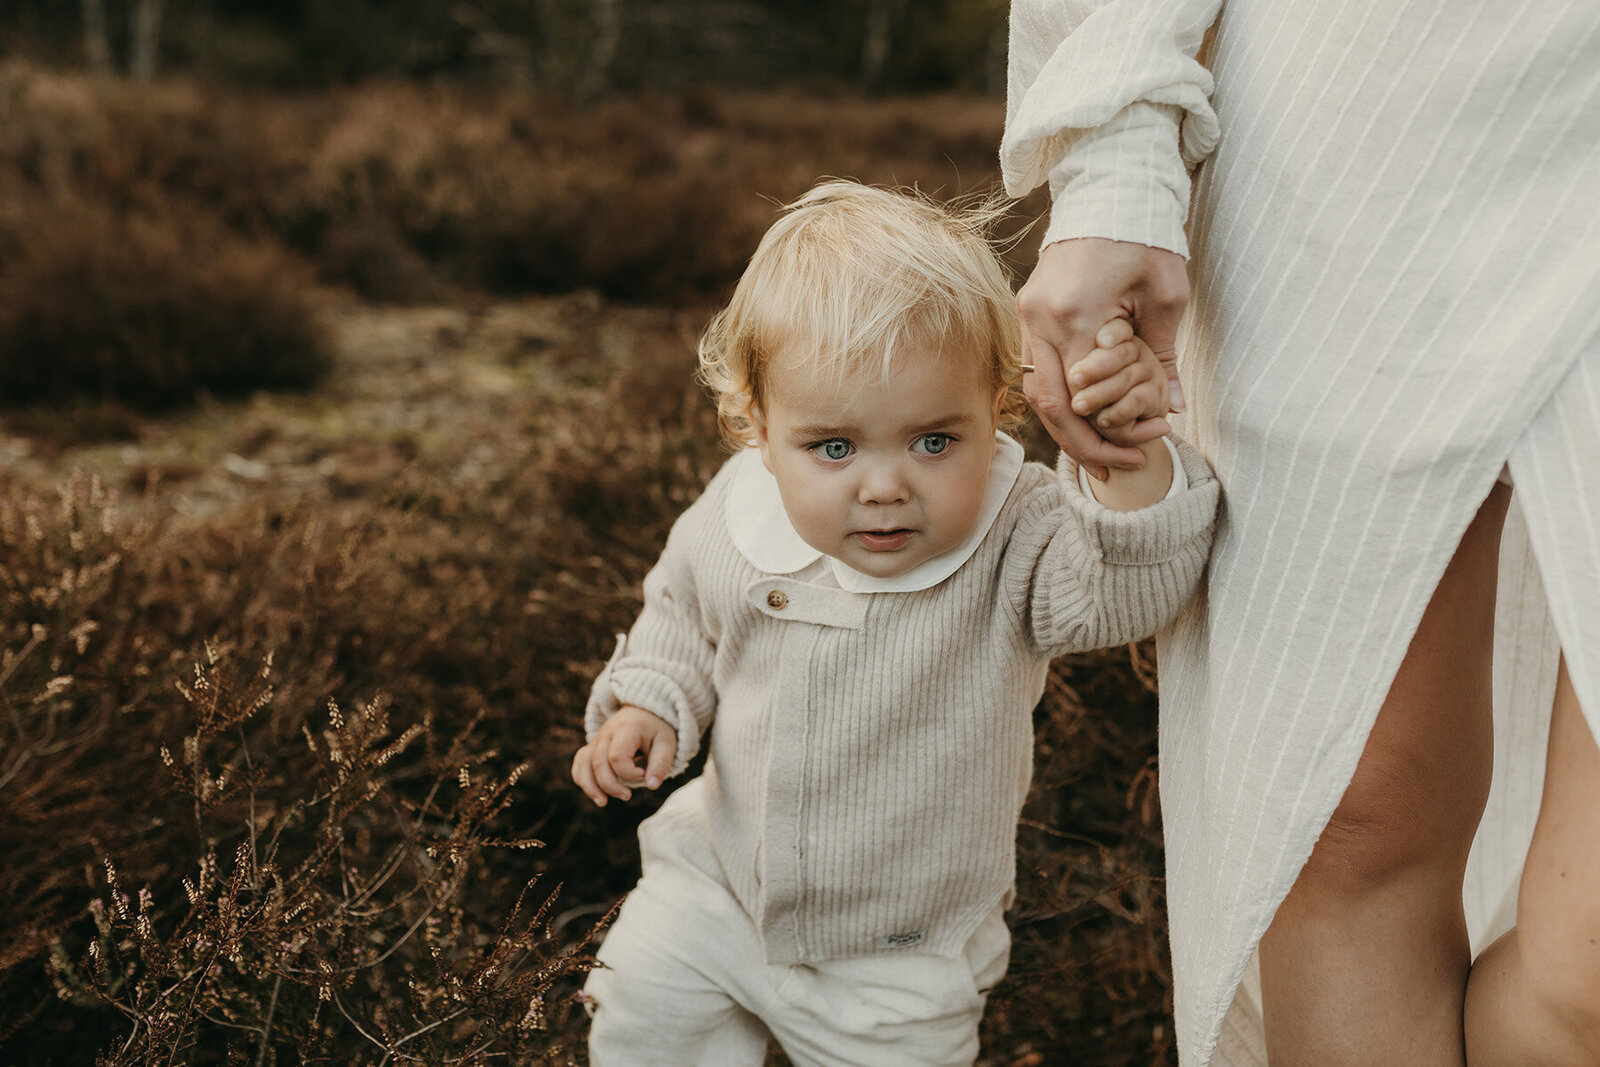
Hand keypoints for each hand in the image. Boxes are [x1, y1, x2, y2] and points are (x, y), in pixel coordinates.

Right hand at [571, 704, 675, 806]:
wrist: (645, 712)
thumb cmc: (656, 730)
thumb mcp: (666, 743)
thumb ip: (661, 764)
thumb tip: (652, 785)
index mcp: (626, 729)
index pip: (617, 756)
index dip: (628, 773)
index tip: (643, 773)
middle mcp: (607, 733)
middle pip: (598, 763)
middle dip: (611, 785)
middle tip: (627, 796)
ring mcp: (598, 739)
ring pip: (584, 763)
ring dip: (590, 786)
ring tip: (603, 802)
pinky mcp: (593, 746)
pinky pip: (579, 762)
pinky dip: (582, 779)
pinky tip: (595, 794)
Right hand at [1017, 238, 1188, 477]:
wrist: (1109, 190)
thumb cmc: (1144, 238)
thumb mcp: (1168, 296)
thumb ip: (1163, 355)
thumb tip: (1172, 407)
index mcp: (1076, 315)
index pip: (1086, 396)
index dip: (1113, 431)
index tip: (1145, 447)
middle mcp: (1041, 320)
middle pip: (1052, 405)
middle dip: (1084, 446)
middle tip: (1118, 471)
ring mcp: (1027, 315)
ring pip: (1039, 393)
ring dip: (1068, 428)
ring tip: (1100, 455)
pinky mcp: (1026, 310)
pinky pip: (1037, 370)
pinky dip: (1060, 400)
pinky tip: (1084, 418)